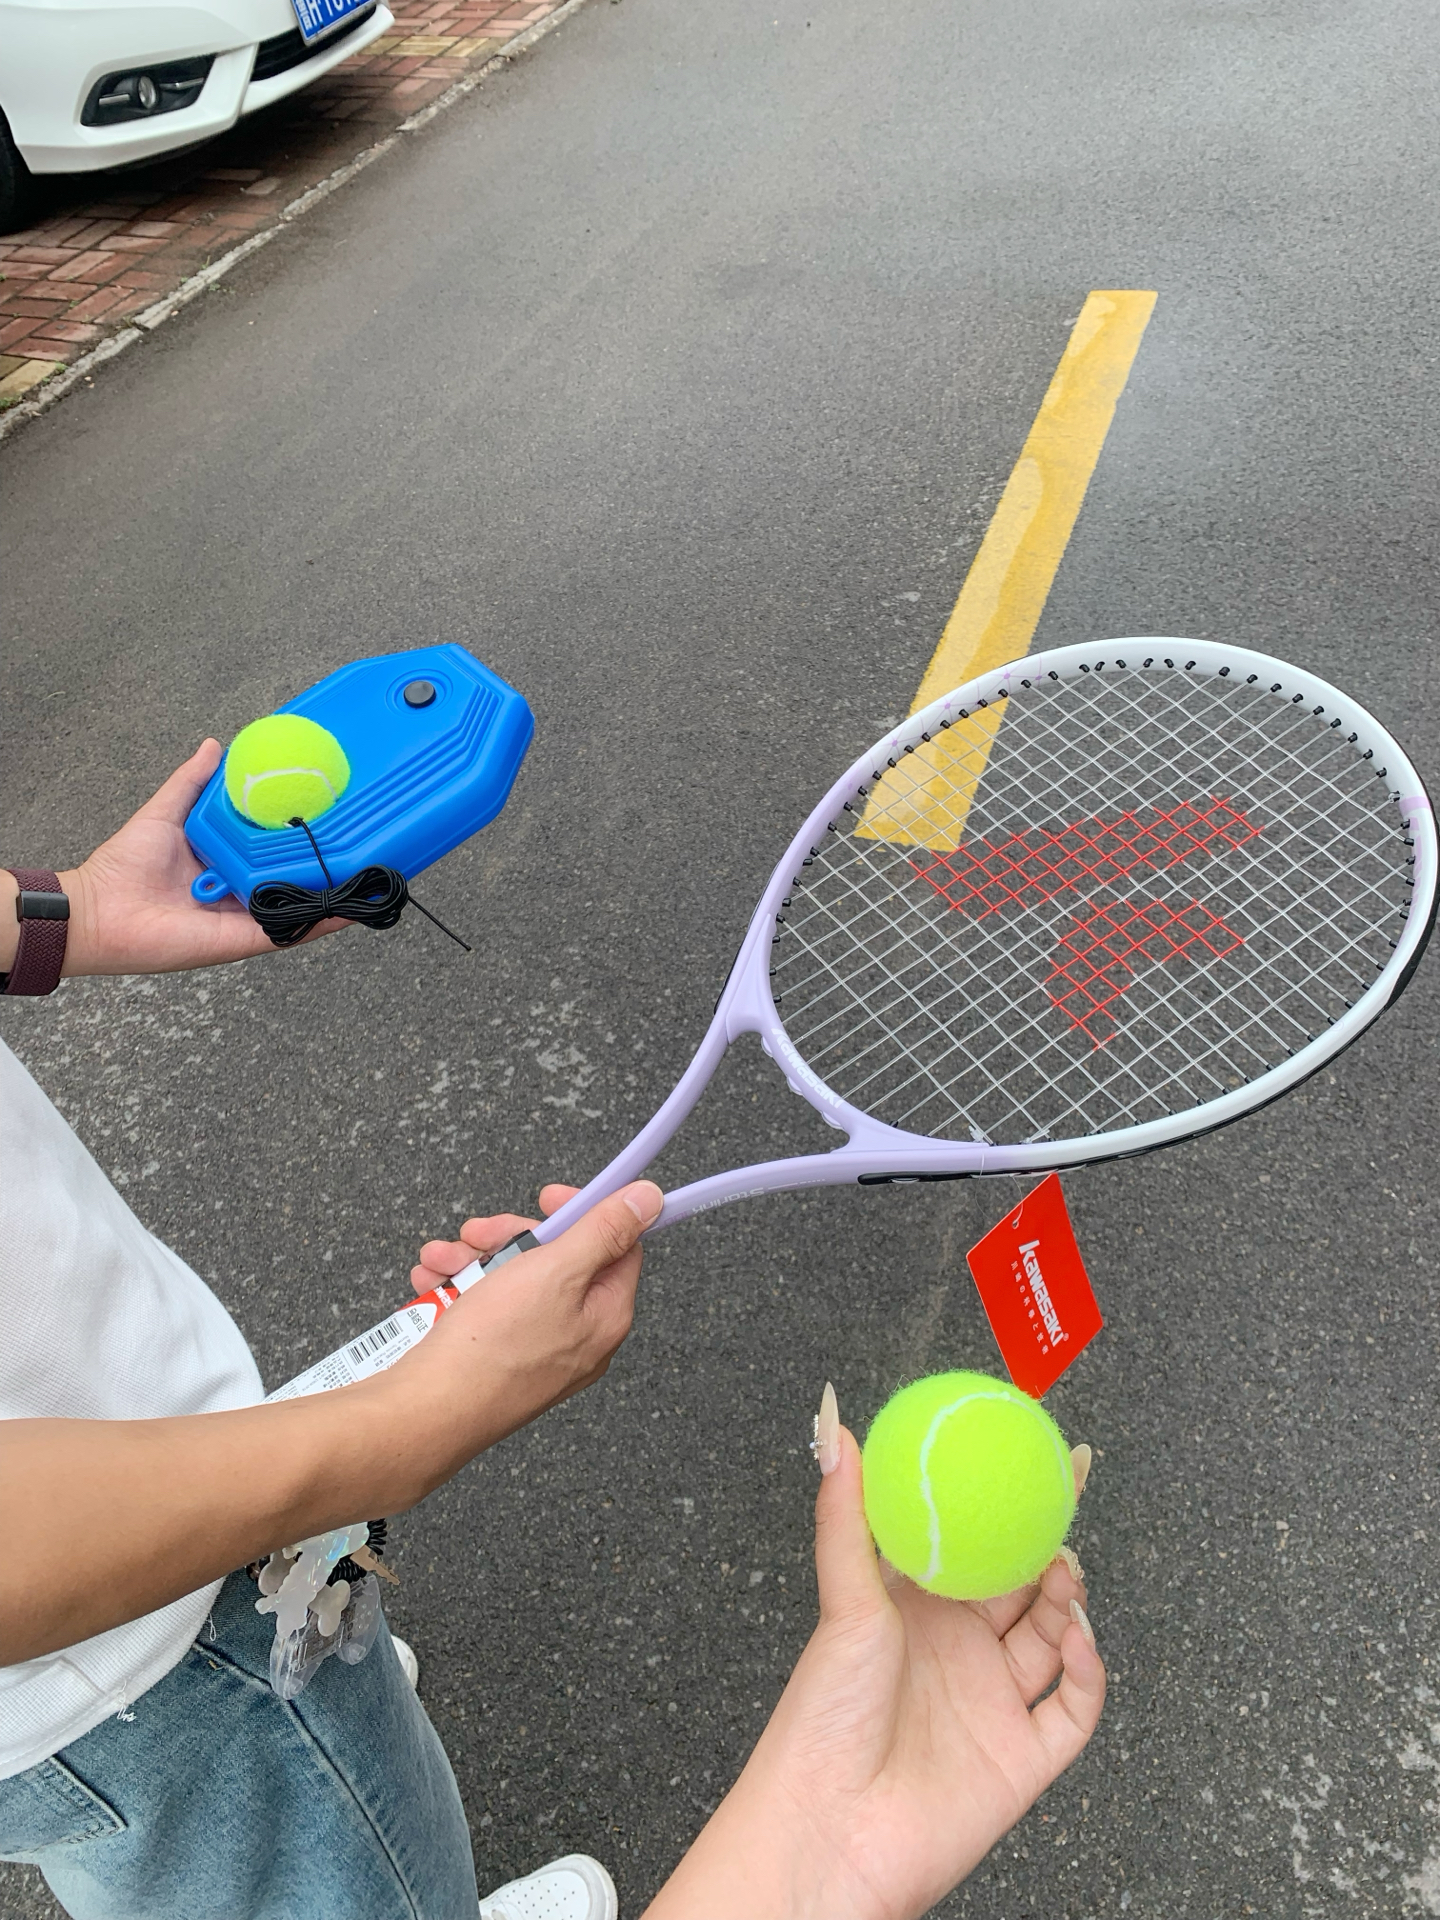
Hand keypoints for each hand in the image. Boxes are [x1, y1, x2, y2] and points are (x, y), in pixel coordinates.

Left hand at [5, 739, 347, 977]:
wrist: (99, 911)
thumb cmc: (125, 866)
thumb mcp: (166, 812)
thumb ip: (192, 783)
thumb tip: (216, 745)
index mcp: (228, 863)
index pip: (275, 849)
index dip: (302, 834)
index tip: (331, 814)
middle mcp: (242, 891)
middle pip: (294, 877)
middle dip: (329, 864)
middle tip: (365, 842)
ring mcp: (246, 917)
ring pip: (301, 905)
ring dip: (334, 893)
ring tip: (372, 875)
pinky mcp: (244, 939)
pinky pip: (289, 932)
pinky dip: (321, 923)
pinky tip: (351, 910)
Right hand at [385, 1180, 662, 1486]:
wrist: (430, 1411)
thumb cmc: (494, 1349)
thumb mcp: (556, 1271)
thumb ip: (603, 1230)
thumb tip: (648, 1200)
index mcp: (606, 1316)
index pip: (616, 1247)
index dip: (582, 1214)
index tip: (546, 1199)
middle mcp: (575, 1336)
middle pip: (556, 1260)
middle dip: (509, 1238)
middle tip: (478, 1234)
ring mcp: (533, 1351)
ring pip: (510, 1280)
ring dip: (472, 1260)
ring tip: (441, 1261)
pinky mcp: (494, 1360)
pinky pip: (483, 1309)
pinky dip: (456, 1289)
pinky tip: (430, 1284)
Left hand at [646, 1394, 1103, 1919]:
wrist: (832, 1831)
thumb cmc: (820, 1718)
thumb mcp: (841, 1600)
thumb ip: (845, 1514)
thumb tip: (834, 1428)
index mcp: (915, 1610)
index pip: (971, 1541)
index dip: (1007, 1500)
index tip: (1041, 1451)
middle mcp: (958, 1652)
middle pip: (1021, 1583)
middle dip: (1050, 1539)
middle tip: (1068, 1493)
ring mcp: (993, 1703)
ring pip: (1054, 1636)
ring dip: (1067, 1596)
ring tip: (1062, 1566)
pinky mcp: (1022, 1758)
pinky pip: (1074, 1707)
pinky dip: (1087, 1668)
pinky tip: (1076, 1633)